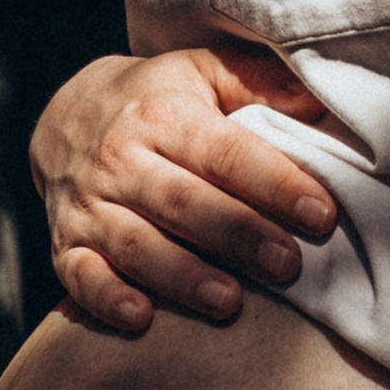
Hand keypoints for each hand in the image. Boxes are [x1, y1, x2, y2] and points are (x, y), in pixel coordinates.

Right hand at [30, 44, 339, 332]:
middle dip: (237, 235)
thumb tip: (323, 102)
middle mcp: (119, 159)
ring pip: (134, 244)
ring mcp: (89, 206)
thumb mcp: (205, 71)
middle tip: (287, 264)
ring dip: (182, 275)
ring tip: (230, 301)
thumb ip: (262, 84)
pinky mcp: (65, 245)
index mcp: (162, 114)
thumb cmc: (159, 100)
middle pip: (182, 201)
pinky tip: (141, 317)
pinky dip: (106, 298)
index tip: (320, 213)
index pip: (224, 151)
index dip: (274, 182)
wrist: (66, 117)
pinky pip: (79, 276)